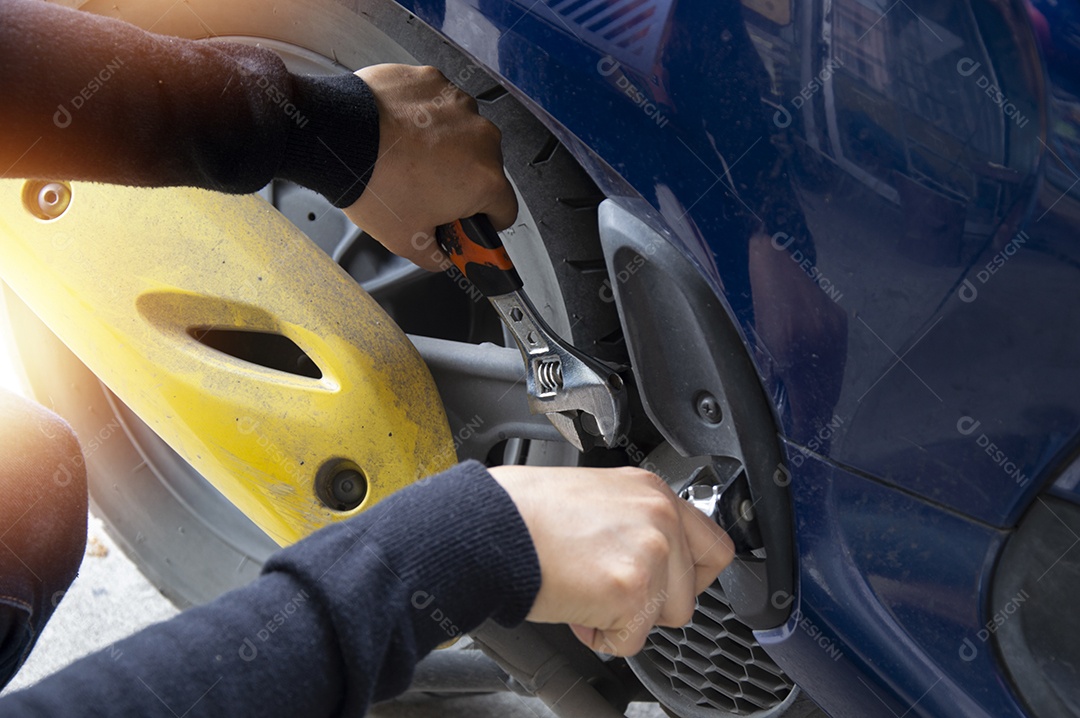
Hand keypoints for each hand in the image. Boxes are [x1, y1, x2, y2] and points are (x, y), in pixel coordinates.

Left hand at [344, 64, 517, 270]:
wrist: (337, 136)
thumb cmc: (373, 183)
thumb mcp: (406, 241)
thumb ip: (438, 257)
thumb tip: (444, 257)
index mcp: (486, 181)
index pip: (505, 212)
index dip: (485, 224)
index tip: (467, 223)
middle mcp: (482, 138)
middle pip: (486, 170)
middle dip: (463, 183)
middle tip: (425, 193)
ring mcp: (459, 105)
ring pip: (463, 135)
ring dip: (445, 148)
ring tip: (408, 160)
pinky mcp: (435, 81)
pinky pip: (439, 106)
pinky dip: (425, 119)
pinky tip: (400, 132)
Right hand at [488, 465, 734, 655]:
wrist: (490, 525)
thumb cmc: (523, 511)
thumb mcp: (594, 495)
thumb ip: (633, 520)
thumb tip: (649, 555)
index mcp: (651, 490)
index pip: (713, 545)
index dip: (691, 575)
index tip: (666, 585)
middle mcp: (659, 516)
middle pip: (692, 592)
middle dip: (652, 604)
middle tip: (608, 591)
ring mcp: (650, 552)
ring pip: (666, 617)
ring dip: (627, 619)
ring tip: (586, 595)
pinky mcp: (631, 590)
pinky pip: (631, 640)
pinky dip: (601, 637)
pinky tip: (575, 607)